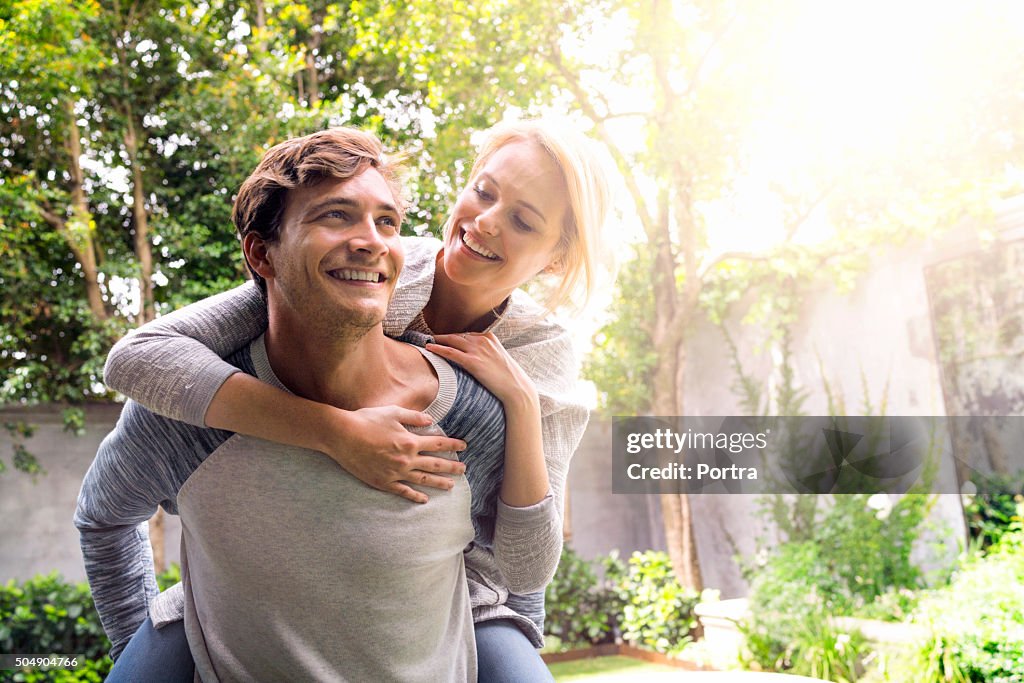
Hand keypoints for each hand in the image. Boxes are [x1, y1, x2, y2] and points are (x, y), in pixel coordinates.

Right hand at [326, 404, 467, 503]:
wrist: (342, 436)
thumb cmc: (367, 420)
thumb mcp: (393, 412)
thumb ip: (414, 418)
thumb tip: (430, 421)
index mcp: (410, 441)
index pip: (438, 444)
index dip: (452, 444)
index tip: (464, 446)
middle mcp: (406, 459)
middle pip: (435, 464)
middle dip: (451, 467)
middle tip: (464, 470)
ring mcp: (395, 473)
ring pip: (423, 480)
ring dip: (439, 483)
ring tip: (451, 486)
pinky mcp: (383, 482)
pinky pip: (403, 491)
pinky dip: (415, 496)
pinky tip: (424, 499)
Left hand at [426, 332, 538, 408]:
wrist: (516, 387)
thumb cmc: (508, 377)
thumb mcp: (498, 359)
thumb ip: (486, 354)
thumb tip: (476, 359)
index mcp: (489, 337)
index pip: (466, 335)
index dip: (453, 338)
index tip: (442, 339)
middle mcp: (483, 340)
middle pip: (457, 335)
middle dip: (442, 336)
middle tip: (428, 337)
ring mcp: (478, 350)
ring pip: (452, 341)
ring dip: (437, 340)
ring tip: (425, 341)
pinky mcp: (473, 361)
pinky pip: (451, 352)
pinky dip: (438, 349)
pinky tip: (429, 347)